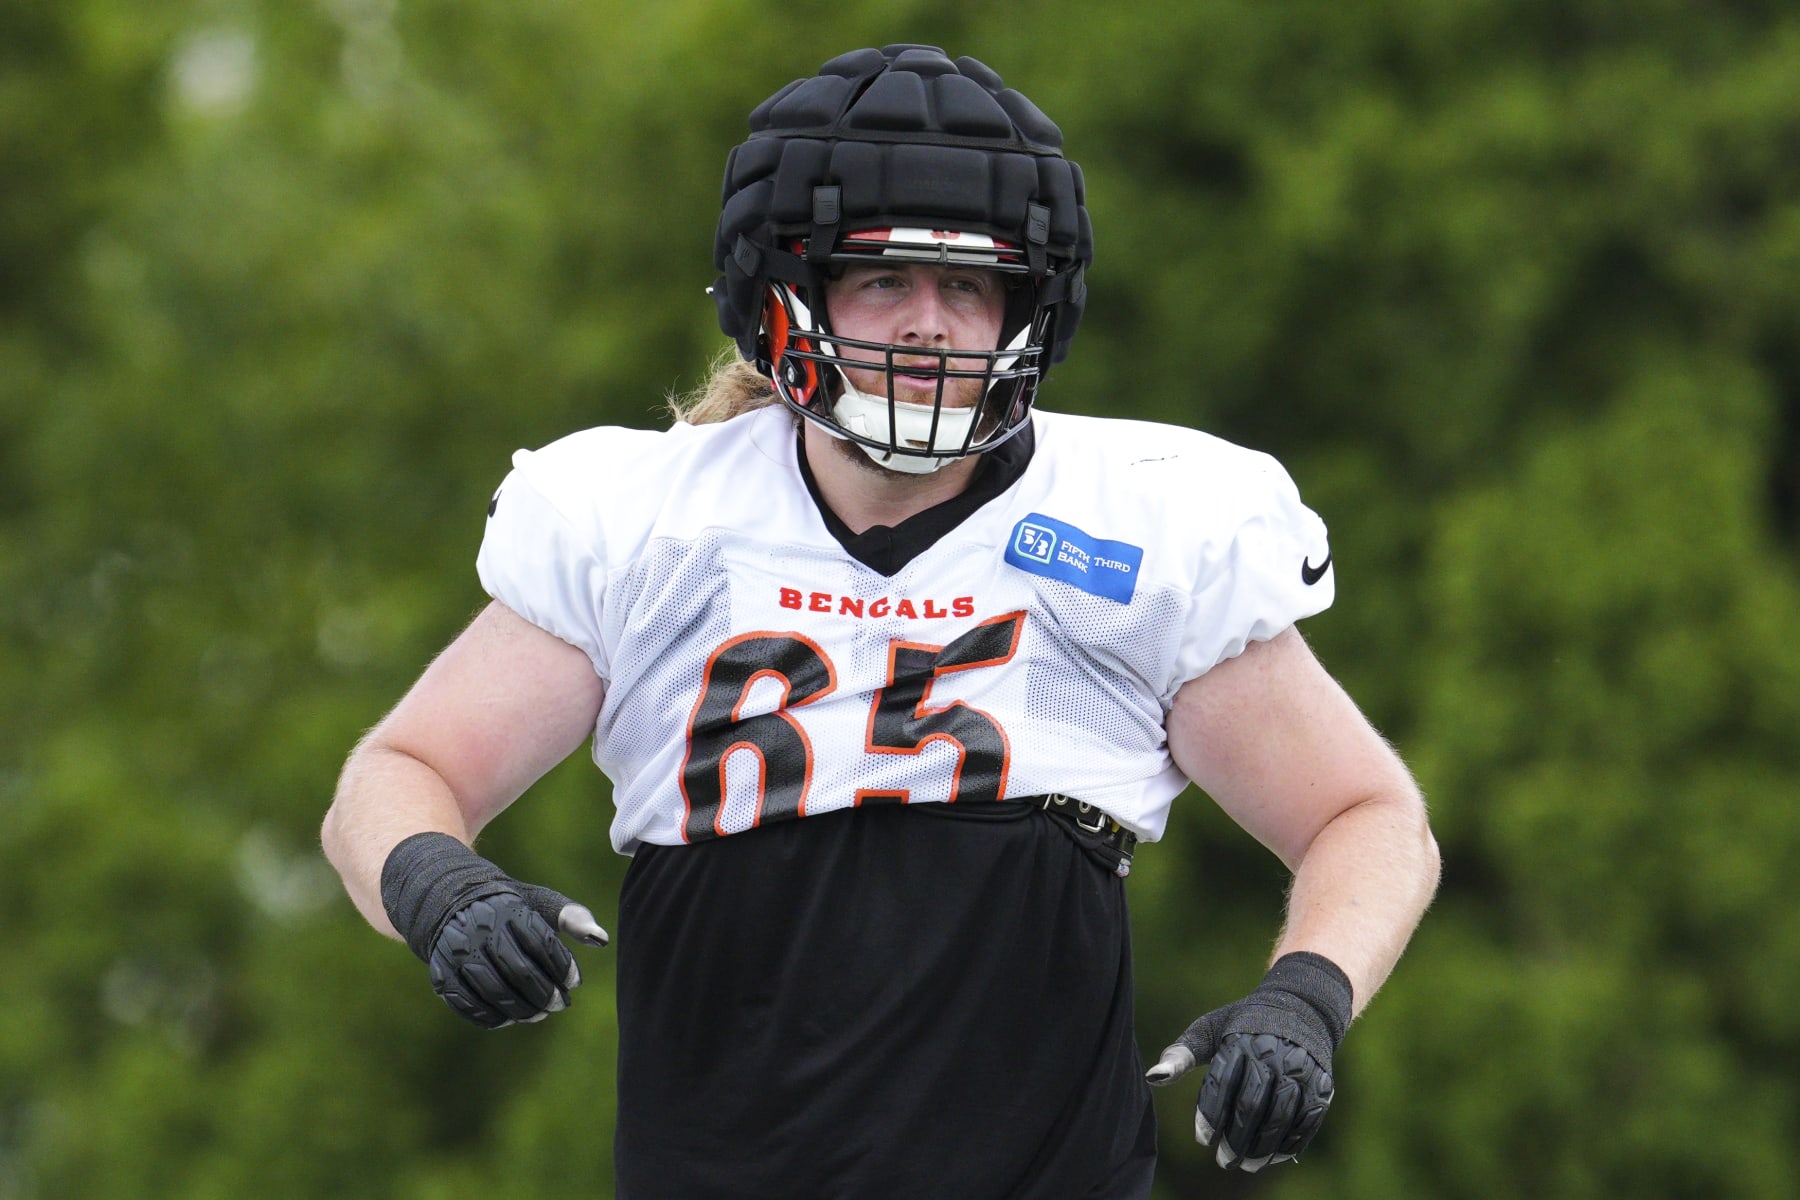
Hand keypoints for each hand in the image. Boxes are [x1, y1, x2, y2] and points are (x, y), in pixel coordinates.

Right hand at [381, 832, 608, 1028]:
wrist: (448, 900)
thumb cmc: (506, 906)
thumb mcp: (537, 902)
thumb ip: (571, 917)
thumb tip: (601, 939)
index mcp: (509, 909)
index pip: (542, 945)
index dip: (562, 968)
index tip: (574, 983)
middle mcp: (481, 930)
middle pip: (519, 972)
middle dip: (544, 994)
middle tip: (559, 1005)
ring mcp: (458, 953)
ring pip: (494, 992)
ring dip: (521, 1011)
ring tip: (538, 1015)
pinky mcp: (441, 973)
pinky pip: (466, 1004)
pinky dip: (490, 1017)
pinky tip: (508, 1019)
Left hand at [1145, 952, 1351, 1171]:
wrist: (1300, 1007)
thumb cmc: (1242, 1025)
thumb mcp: (1209, 1030)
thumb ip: (1181, 1055)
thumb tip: (1153, 1077)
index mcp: (1240, 1039)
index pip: (1222, 1084)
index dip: (1210, 1115)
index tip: (1201, 1139)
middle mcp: (1272, 1053)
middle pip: (1253, 1105)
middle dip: (1237, 1138)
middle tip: (1224, 1161)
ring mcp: (1300, 1068)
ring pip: (1281, 1116)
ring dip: (1263, 1146)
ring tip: (1247, 1164)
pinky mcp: (1322, 1082)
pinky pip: (1308, 1119)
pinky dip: (1291, 1142)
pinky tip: (1274, 1157)